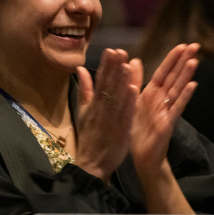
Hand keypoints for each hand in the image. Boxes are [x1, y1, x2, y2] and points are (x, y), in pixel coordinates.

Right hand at [74, 48, 138, 181]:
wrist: (92, 164)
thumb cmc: (90, 136)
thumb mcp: (83, 112)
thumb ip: (85, 90)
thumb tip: (80, 69)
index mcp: (93, 104)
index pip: (100, 81)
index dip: (107, 65)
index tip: (112, 50)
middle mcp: (102, 110)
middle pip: (109, 86)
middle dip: (114, 68)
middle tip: (120, 51)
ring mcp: (111, 120)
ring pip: (117, 97)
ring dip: (122, 81)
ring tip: (127, 65)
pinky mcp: (120, 130)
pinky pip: (125, 113)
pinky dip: (128, 101)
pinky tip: (133, 89)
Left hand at [128, 43, 198, 174]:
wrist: (140, 156)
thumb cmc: (137, 130)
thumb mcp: (132, 102)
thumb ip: (134, 81)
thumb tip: (136, 60)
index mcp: (151, 94)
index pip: (164, 72)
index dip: (172, 59)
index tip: (182, 45)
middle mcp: (161, 100)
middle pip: (174, 77)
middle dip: (184, 61)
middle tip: (196, 45)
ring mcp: (166, 111)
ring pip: (178, 89)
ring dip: (186, 75)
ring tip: (195, 61)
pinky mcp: (167, 123)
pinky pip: (177, 107)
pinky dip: (185, 96)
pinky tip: (193, 85)